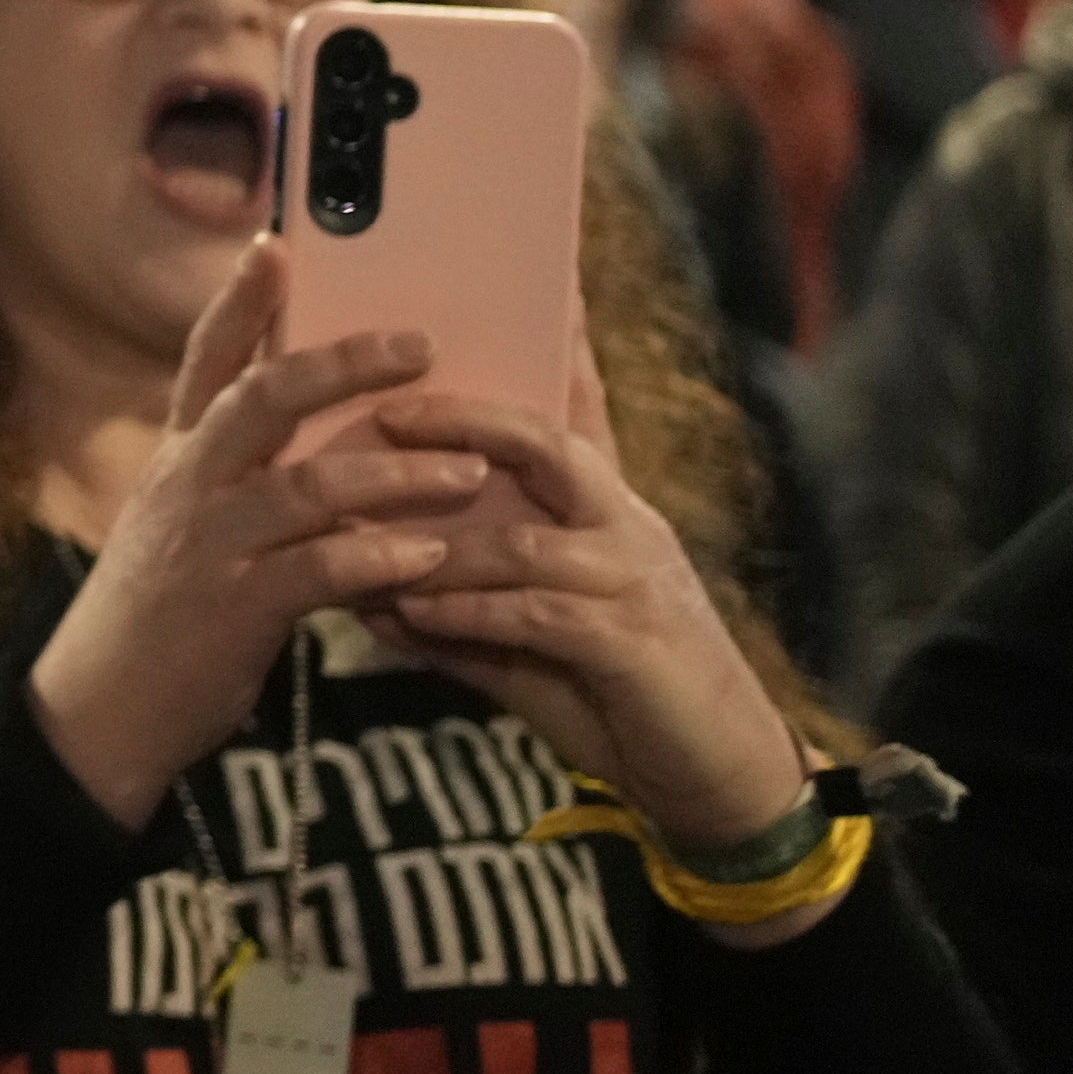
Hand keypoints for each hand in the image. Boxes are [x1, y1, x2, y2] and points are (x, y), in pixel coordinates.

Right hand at [22, 239, 484, 826]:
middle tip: (420, 345)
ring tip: (466, 470)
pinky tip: (428, 558)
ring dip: (394, 473)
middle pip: (262, 398)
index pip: (206, 360)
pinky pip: (318, 570)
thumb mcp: (181, 527)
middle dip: (344, 365)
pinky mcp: (234, 608)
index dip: (241, 300)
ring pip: (307, 484)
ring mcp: (208, 545)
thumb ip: (236, 478)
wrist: (103, 710)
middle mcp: (188, 487)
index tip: (280, 244)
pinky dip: (377, 559)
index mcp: (179, 460)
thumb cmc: (160, 616)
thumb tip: (310, 439)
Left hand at [365, 337, 812, 881]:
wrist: (712, 776)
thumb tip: (370, 588)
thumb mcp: (531, 638)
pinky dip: (469, 610)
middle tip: (387, 411)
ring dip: (441, 540)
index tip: (492, 296)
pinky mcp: (633, 644)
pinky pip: (539, 612)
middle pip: (545, 445)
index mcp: (604, 508)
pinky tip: (412, 611)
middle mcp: (625, 526)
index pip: (570, 412)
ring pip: (526, 537)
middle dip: (463, 422)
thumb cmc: (615, 693)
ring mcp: (634, 581)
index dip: (545, 351)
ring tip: (360, 537)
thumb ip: (463, 605)